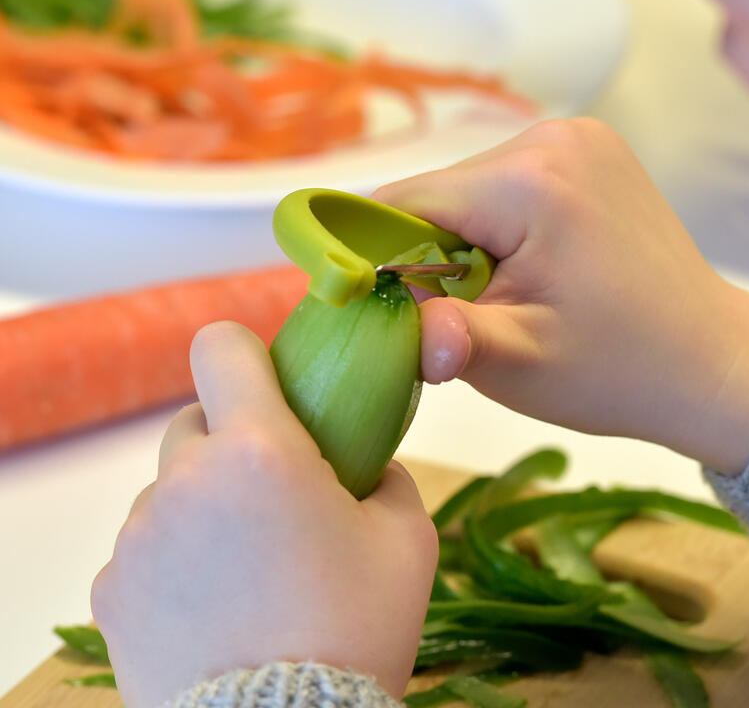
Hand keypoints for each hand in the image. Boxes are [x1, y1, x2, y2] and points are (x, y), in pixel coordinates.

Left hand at [91, 322, 436, 707]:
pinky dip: (176, 565)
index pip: (219, 347)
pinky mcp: (111, 591)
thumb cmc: (357, 630)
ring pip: (170, 492)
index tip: (266, 386)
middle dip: (233, 446)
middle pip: (194, 422)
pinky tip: (217, 611)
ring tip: (249, 574)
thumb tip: (365, 466)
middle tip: (276, 503)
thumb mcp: (408, 541)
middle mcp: (185, 480)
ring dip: (205, 510)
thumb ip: (386, 478)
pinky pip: (145, 551)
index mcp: (259, 450)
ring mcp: (138, 538)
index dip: (243, 356)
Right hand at [374, 118, 748, 473]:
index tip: (386, 311)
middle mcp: (553, 137)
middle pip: (438, 192)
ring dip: (468, 240)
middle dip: (431, 254)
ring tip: (514, 295)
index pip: (403, 203)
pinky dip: (504, 224)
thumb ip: (441, 333)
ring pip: (471, 187)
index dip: (378, 258)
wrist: (709, 361)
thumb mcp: (518, 363)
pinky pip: (512, 181)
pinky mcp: (594, 149)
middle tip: (473, 316)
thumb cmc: (618, 370)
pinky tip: (539, 269)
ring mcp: (580, 136)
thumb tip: (369, 316)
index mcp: (530, 181)